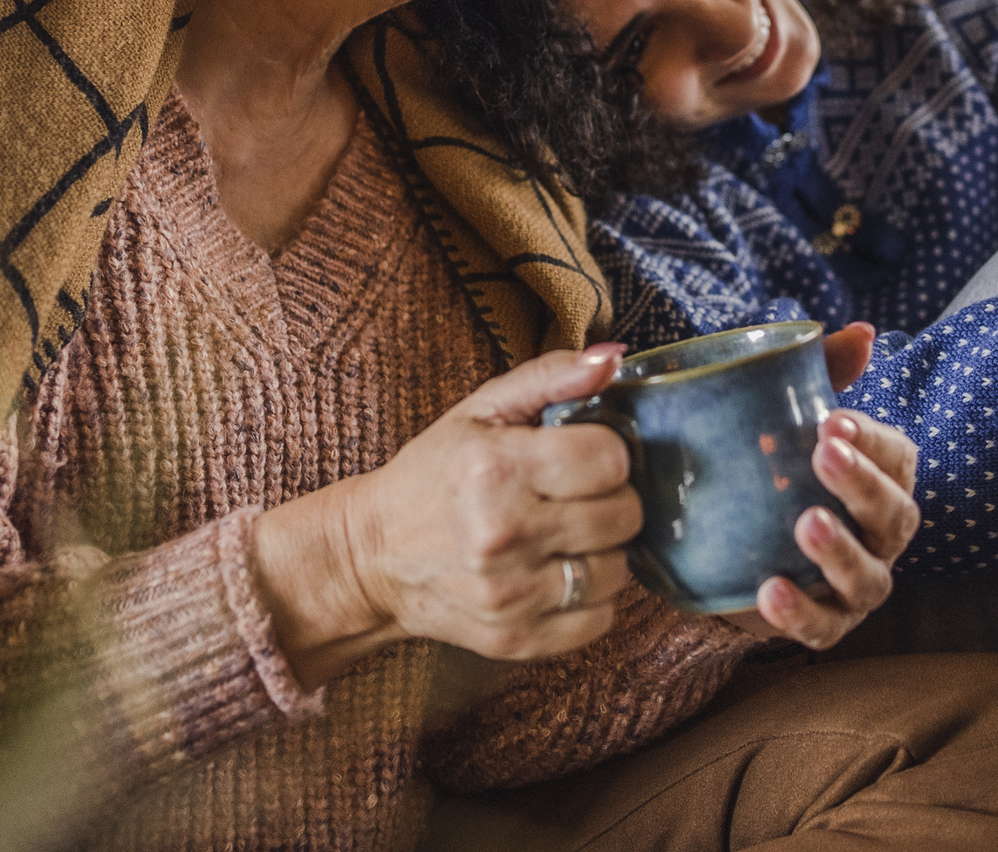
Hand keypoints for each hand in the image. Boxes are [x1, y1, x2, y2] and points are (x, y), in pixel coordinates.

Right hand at [253, 343, 642, 686]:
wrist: (373, 556)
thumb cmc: (434, 474)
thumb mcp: (482, 410)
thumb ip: (551, 376)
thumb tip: (614, 359)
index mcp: (497, 469)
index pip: (611, 460)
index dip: (608, 452)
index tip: (584, 454)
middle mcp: (504, 534)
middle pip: (624, 517)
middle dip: (611, 499)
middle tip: (578, 494)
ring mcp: (510, 595)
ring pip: (618, 571)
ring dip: (604, 550)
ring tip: (568, 534)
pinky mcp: (515, 639)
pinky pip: (599, 621)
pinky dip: (592, 599)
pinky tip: (560, 574)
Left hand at [724, 324, 919, 649]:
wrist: (720, 536)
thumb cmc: (770, 462)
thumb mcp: (782, 413)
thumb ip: (820, 374)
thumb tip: (862, 333)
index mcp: (880, 476)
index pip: (896, 456)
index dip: (871, 439)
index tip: (829, 420)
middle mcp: (881, 533)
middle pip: (895, 515)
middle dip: (863, 486)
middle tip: (822, 455)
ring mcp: (857, 583)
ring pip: (870, 579)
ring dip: (842, 551)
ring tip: (805, 524)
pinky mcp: (822, 623)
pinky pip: (824, 629)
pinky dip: (802, 613)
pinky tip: (770, 590)